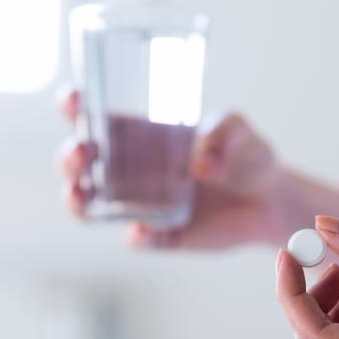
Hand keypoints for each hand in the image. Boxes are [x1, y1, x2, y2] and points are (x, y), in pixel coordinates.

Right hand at [55, 87, 284, 249]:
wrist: (270, 201)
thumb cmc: (246, 154)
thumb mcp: (240, 130)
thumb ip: (224, 132)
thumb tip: (201, 164)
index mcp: (138, 132)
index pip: (92, 115)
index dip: (72, 106)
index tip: (72, 101)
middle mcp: (129, 168)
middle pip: (78, 162)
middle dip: (69, 156)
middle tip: (83, 151)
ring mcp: (139, 203)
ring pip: (89, 205)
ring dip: (77, 200)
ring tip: (83, 193)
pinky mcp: (159, 235)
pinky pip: (137, 238)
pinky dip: (136, 235)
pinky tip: (143, 229)